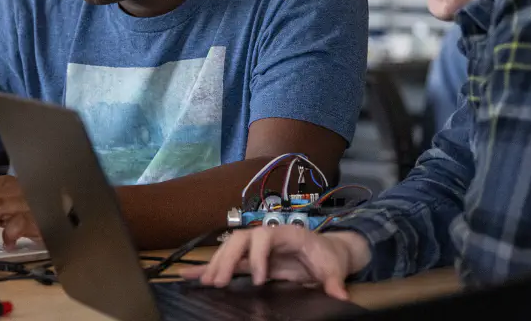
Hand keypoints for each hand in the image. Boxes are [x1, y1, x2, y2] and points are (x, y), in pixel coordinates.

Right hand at [179, 227, 369, 300]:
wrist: (327, 252)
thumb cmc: (328, 257)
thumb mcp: (334, 268)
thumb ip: (334, 280)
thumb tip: (339, 295)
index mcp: (288, 234)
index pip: (265, 237)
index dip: (258, 256)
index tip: (259, 280)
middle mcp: (267, 236)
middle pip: (241, 239)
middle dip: (227, 258)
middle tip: (219, 282)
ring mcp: (257, 247)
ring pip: (230, 248)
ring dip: (216, 264)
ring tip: (206, 283)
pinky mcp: (250, 259)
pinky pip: (227, 260)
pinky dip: (209, 267)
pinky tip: (190, 276)